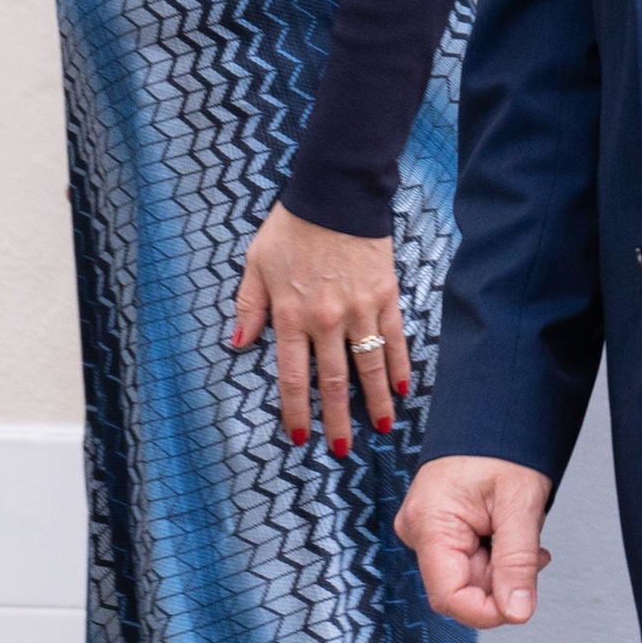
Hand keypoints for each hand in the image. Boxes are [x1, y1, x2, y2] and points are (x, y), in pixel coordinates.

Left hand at [232, 202, 407, 455]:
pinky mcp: (385, 294)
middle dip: (337, 420)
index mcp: (290, 316)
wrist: (336, 192)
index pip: (292, 376)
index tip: (301, 437)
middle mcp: (325, 320)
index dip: (296, 411)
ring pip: (368, 367)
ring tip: (381, 428)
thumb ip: (249, 307)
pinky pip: (394, 338)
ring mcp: (359, 309)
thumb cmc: (291, 227)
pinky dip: (399, 365)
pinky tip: (403, 388)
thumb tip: (238, 345)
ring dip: (375, 401)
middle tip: (342, 450)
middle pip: (332, 382)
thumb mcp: (256, 263)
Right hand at [400, 454, 553, 629]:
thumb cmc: (503, 441)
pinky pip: (467, 558)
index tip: (521, 604)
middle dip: (502, 579)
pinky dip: (495, 553)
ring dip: (502, 564)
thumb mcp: (519, 502)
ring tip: (520, 528)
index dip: (488, 611)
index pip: (449, 597)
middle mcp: (418, 529)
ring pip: (469, 575)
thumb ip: (518, 561)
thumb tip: (518, 612)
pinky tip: (508, 530)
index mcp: (429, 522)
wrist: (495, 410)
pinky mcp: (437, 526)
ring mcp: (426, 529)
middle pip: (462, 587)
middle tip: (533, 549)